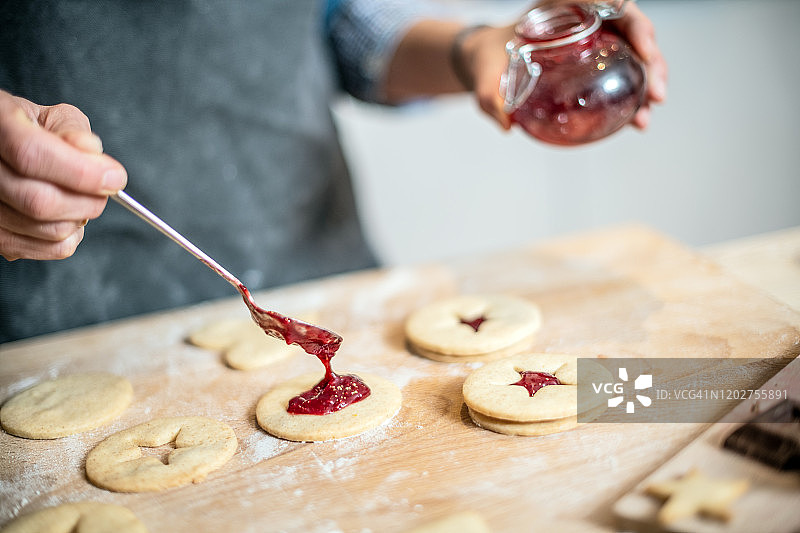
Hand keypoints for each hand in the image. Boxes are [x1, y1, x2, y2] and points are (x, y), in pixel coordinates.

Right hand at [0, 91, 126, 259]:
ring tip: (79, 198)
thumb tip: (92, 151)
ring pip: (49, 231)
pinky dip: (72, 237)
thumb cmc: (29, 132)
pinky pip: (49, 250)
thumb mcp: (50, 117)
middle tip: (104, 190)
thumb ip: (72, 130)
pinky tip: (67, 217)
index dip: (80, 172)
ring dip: (81, 219)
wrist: (2, 150)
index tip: (115, 178)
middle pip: (40, 202)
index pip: (31, 155)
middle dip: (89, 201)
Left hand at [464, 1, 667, 130]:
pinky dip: (632, 96)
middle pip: (633, 29)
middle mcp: (587, 17)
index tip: (645, 48)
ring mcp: (596, 38)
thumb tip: (506, 124)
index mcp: (565, 4)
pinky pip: (622, 73)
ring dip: (649, 82)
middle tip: (656, 94)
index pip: (612, 3)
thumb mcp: (485, 76)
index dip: (635, 24)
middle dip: (653, 60)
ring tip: (646, 115)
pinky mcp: (598, 59)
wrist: (488, 62)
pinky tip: (636, 121)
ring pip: (635, 53)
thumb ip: (490, 96)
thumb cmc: (488, 60)